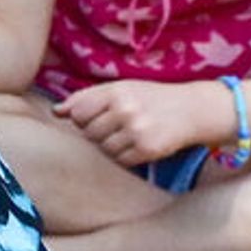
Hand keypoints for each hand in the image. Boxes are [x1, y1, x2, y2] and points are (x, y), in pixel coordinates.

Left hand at [58, 76, 234, 171]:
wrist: (194, 109)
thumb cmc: (151, 98)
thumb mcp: (121, 89)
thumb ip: (87, 98)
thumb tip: (56, 111)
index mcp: (116, 91)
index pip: (78, 113)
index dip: (84, 119)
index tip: (99, 118)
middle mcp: (125, 109)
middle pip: (89, 133)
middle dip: (99, 134)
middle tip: (119, 128)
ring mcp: (136, 130)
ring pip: (103, 149)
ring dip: (112, 147)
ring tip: (129, 136)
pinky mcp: (147, 149)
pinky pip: (120, 161)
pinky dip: (126, 157)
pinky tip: (138, 146)